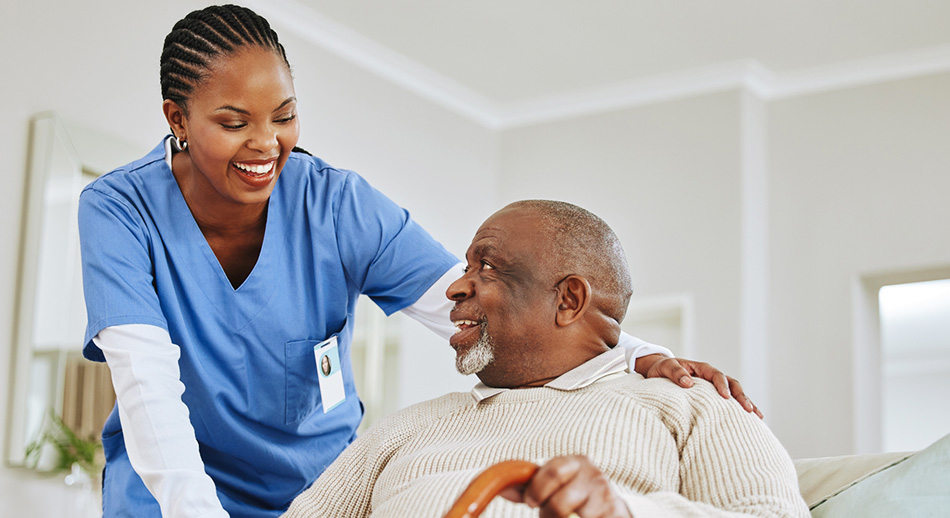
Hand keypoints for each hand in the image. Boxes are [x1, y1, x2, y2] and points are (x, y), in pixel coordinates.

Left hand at [500, 455, 630, 517]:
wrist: (609, 505)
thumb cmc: (574, 491)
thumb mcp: (554, 483)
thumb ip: (529, 485)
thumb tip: (502, 488)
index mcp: (575, 462)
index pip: (553, 472)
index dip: (537, 490)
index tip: (530, 502)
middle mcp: (593, 476)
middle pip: (559, 503)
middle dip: (549, 513)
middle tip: (547, 514)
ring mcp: (605, 496)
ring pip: (572, 517)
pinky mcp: (614, 513)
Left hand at [634, 354, 762, 417]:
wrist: (659, 372)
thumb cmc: (662, 370)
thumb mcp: (665, 367)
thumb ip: (675, 372)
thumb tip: (688, 383)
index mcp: (702, 369)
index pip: (717, 376)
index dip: (722, 385)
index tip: (725, 397)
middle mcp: (711, 377)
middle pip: (732, 384)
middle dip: (741, 396)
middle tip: (748, 410)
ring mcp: (715, 387)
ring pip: (735, 393)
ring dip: (746, 403)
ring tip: (757, 417)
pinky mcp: (713, 397)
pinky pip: (730, 402)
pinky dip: (740, 410)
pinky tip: (751, 421)